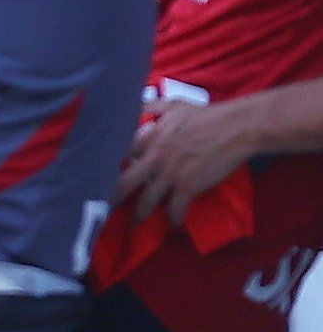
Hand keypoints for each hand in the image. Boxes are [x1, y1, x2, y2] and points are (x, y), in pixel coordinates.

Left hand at [115, 98, 256, 224]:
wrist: (233, 129)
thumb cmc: (203, 115)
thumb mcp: (171, 104)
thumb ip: (149, 107)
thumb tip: (134, 107)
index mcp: (147, 136)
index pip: (118, 153)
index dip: (107, 166)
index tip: (99, 175)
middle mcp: (153, 156)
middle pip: (125, 182)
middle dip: (113, 198)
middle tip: (103, 209)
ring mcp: (170, 173)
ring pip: (147, 201)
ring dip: (139, 215)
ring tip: (132, 224)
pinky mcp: (188, 187)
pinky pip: (175, 210)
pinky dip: (173, 221)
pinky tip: (172, 227)